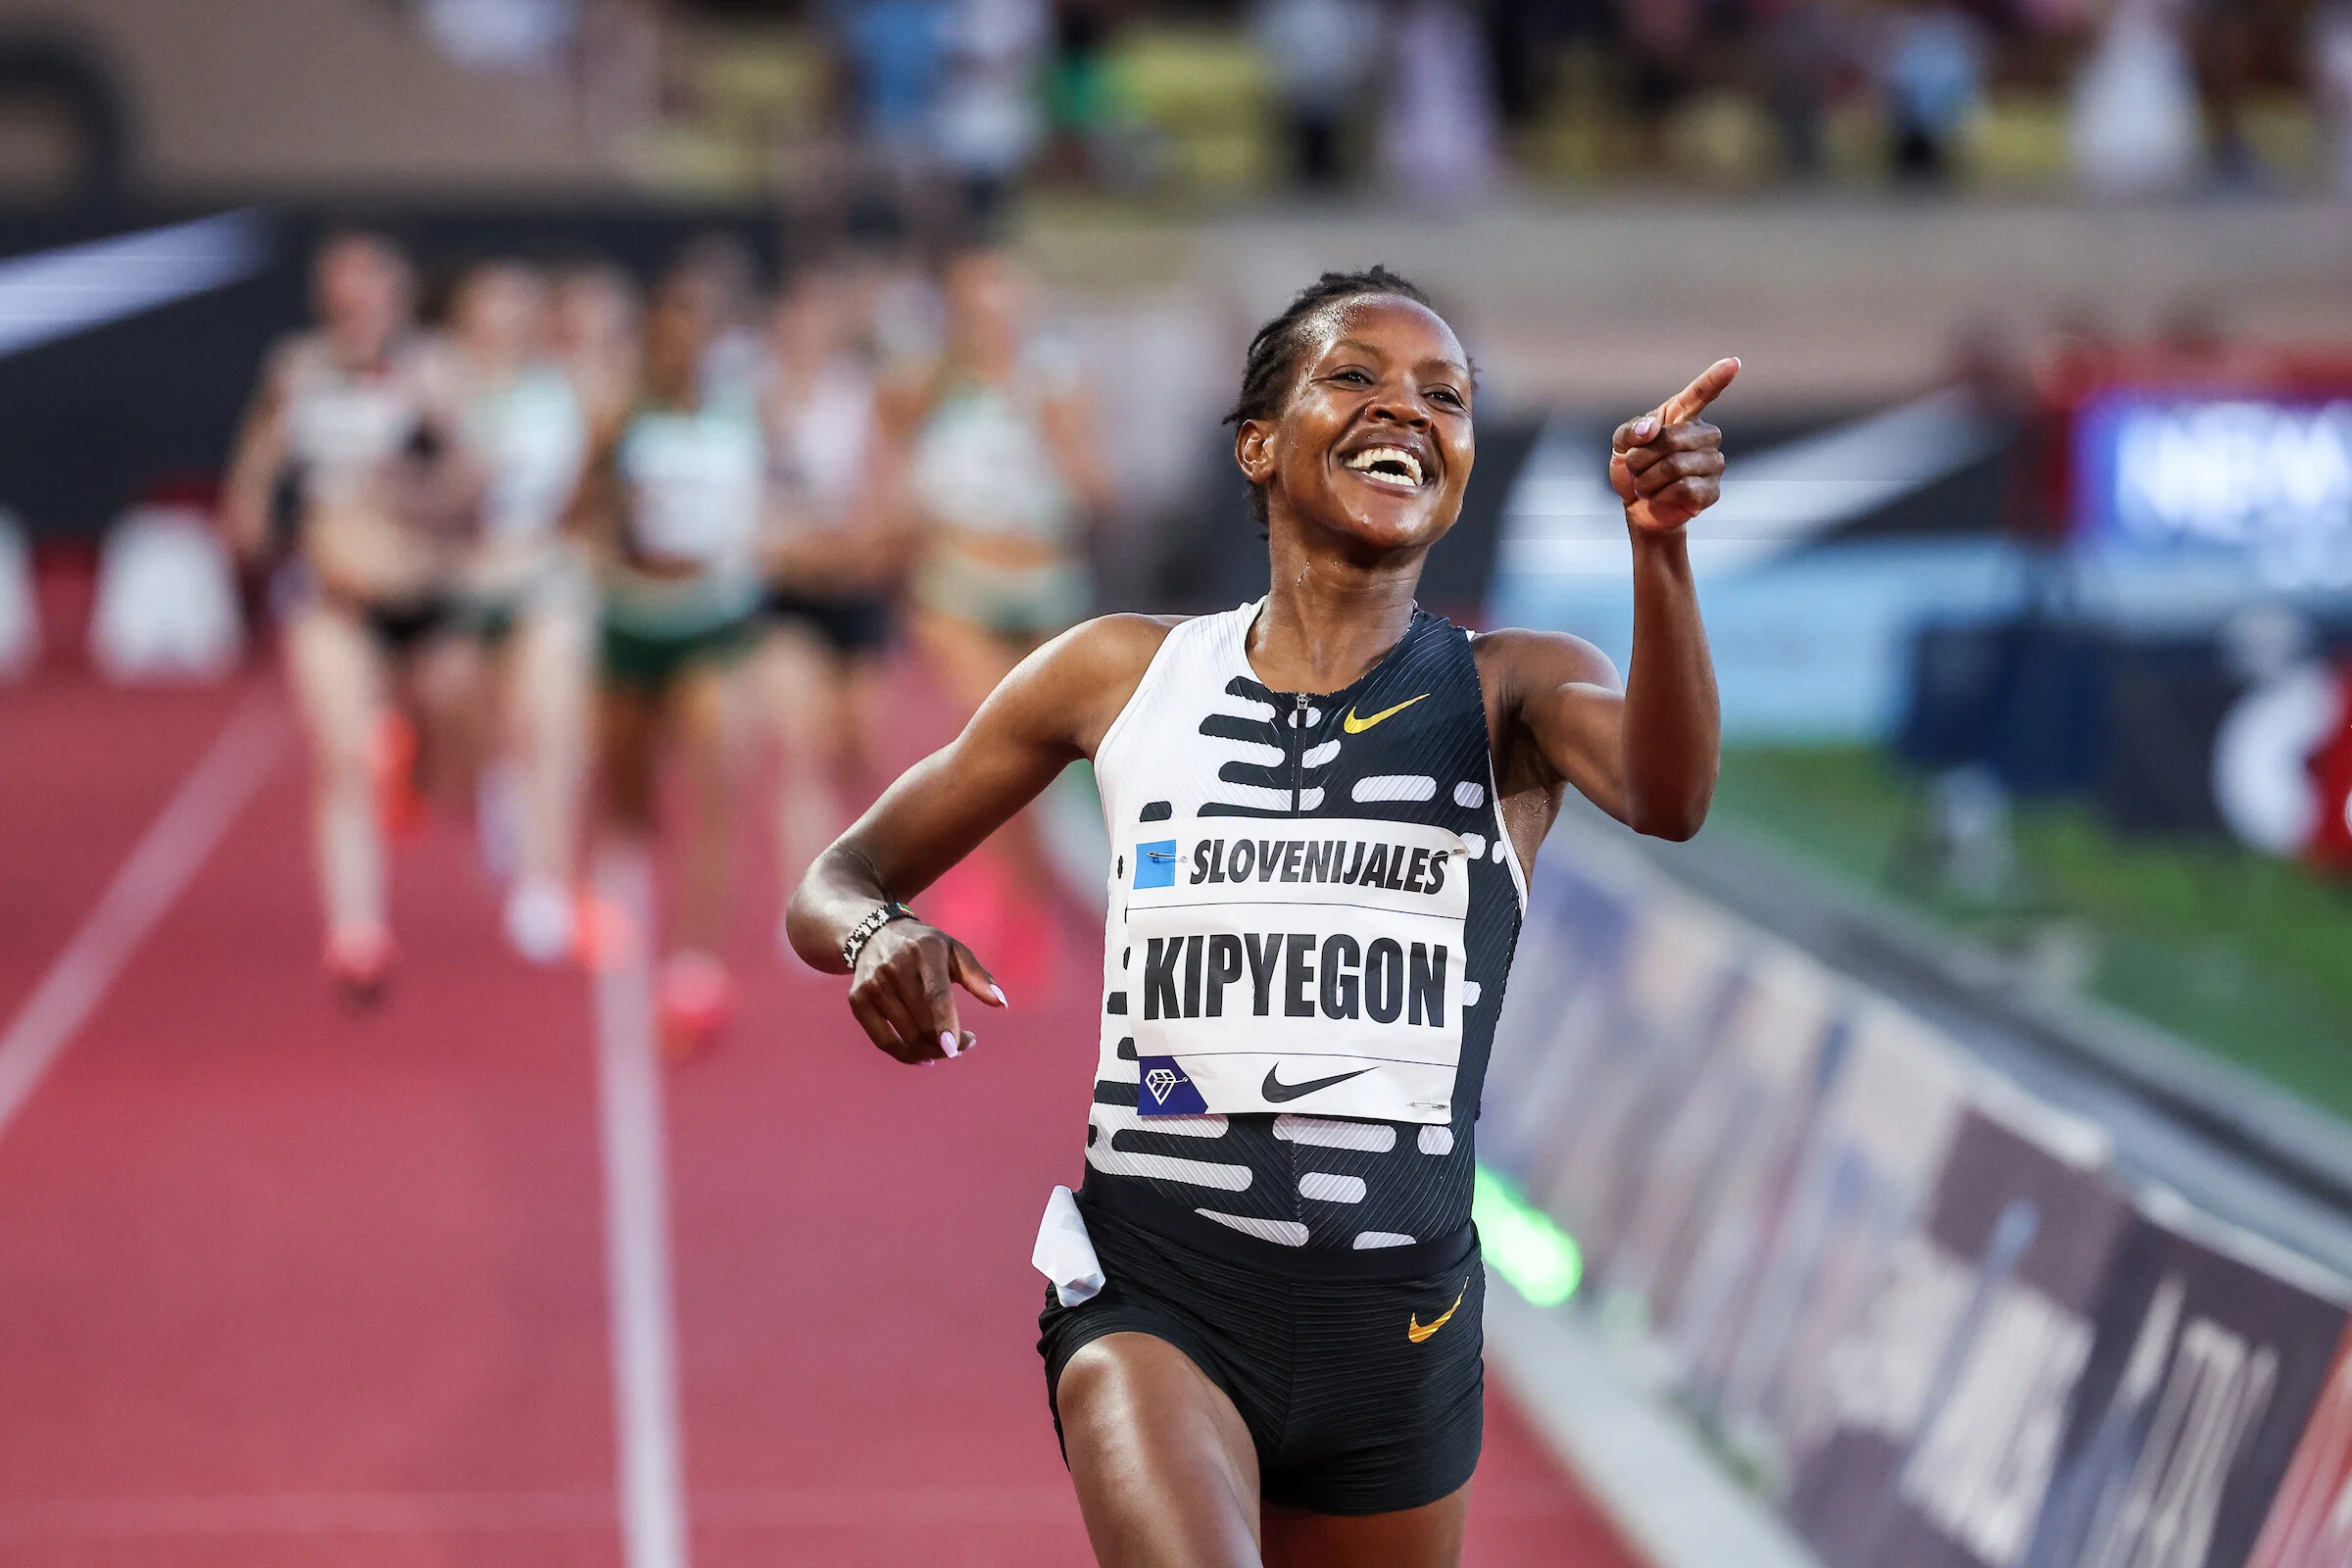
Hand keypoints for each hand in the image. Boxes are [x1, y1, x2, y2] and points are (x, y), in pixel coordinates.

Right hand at [847, 917, 1006, 1063]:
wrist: (873, 932)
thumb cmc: (924, 946)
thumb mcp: (953, 950)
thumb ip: (978, 976)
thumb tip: (1001, 1003)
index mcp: (924, 952)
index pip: (934, 994)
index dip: (945, 1024)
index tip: (957, 1047)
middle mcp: (894, 968)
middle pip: (922, 1022)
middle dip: (946, 1042)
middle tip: (965, 1044)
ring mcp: (873, 985)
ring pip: (905, 1036)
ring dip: (930, 1051)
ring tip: (947, 1048)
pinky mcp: (858, 1000)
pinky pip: (882, 1041)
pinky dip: (905, 1056)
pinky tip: (924, 1058)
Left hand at [1610, 357, 1738, 534]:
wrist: (1638, 506)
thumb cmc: (1634, 468)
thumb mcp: (1622, 444)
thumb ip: (1631, 430)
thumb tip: (1651, 429)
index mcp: (1684, 416)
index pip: (1701, 393)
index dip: (1716, 378)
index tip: (1733, 363)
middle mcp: (1705, 436)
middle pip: (1671, 440)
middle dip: (1641, 458)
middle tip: (1635, 468)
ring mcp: (1713, 463)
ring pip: (1675, 467)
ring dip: (1647, 480)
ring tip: (1646, 484)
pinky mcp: (1712, 491)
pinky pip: (1684, 489)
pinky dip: (1660, 496)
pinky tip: (1661, 497)